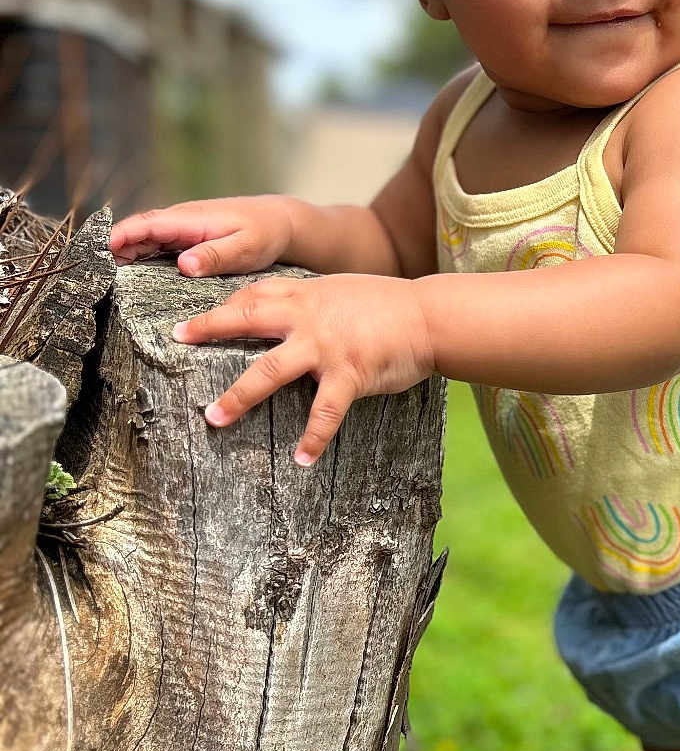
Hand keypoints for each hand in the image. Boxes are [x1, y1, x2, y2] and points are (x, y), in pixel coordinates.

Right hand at [110, 196, 297, 276]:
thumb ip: (215, 256)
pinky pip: (158, 244)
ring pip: (146, 238)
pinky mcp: (188, 237)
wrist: (280, 223)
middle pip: (139, 231)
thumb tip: (183, 265)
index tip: (100, 251)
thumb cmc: (265, 234)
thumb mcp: (245, 248)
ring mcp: (183, 228)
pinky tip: (132, 272)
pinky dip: (142, 254)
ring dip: (126, 252)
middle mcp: (181, 220)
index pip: (147, 224)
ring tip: (106, 276)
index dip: (121, 236)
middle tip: (94, 272)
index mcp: (191, 220)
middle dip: (114, 247)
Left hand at [173, 274, 435, 465]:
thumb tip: (296, 315)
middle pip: (247, 319)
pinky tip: (301, 460)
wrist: (430, 316)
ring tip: (214, 418)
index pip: (256, 293)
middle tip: (178, 338)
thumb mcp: (346, 291)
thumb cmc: (393, 305)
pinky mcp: (349, 374)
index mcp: (308, 296)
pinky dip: (313, 438)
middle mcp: (309, 318)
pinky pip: (324, 412)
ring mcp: (326, 347)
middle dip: (209, 328)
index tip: (200, 315)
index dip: (226, 303)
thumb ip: (317, 303)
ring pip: (269, 370)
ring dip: (238, 395)